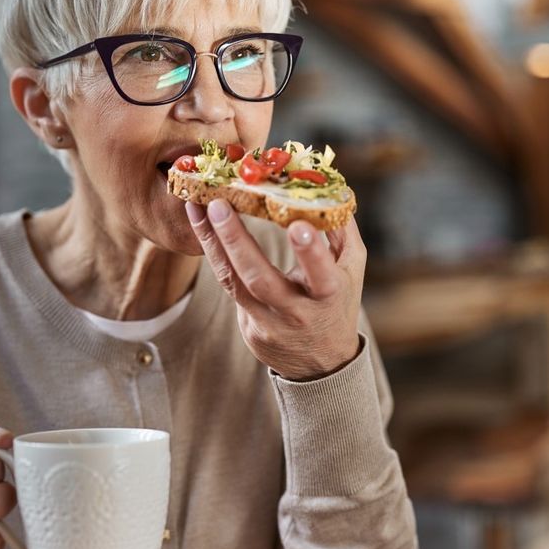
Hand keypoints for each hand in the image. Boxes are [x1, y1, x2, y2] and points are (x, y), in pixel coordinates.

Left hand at [187, 200, 364, 380]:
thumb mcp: (352, 268)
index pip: (321, 276)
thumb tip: (328, 185)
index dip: (310, 253)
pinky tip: (201, 227)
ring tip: (196, 208)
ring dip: (212, 243)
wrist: (322, 363)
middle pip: (260, 280)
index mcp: (328, 296)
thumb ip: (341, 228)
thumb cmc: (338, 302)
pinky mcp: (249, 327)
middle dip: (237, 240)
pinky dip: (214, 255)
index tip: (297, 224)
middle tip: (218, 204)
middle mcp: (296, 313)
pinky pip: (228, 287)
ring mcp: (268, 323)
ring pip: (233, 283)